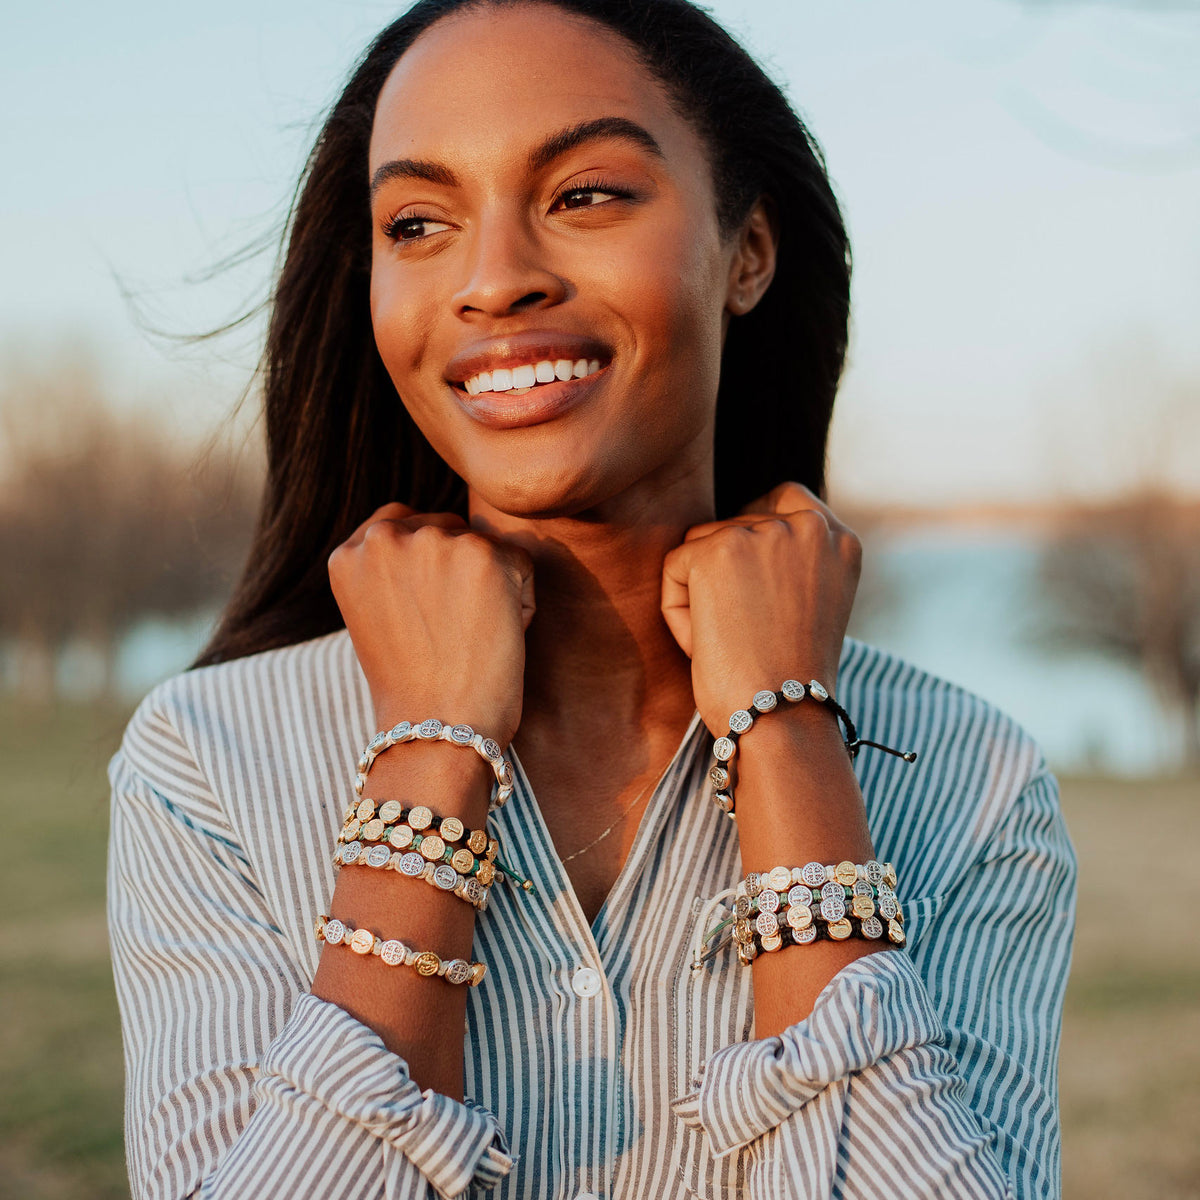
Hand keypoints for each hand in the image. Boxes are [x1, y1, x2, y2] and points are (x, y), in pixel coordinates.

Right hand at [328, 502, 534, 743]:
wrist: (434, 729)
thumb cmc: (413, 688)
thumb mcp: (379, 617)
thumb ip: (395, 571)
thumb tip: (447, 539)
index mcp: (349, 554)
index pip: (402, 523)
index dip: (428, 567)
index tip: (429, 614)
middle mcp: (384, 538)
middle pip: (448, 529)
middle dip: (460, 573)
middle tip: (450, 633)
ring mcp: (434, 542)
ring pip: (486, 548)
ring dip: (491, 589)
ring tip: (468, 638)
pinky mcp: (483, 554)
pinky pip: (521, 566)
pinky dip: (521, 604)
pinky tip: (494, 640)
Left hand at [661, 482, 860, 735]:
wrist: (782, 717)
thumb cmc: (791, 682)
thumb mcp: (812, 608)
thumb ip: (791, 567)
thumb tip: (738, 539)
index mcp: (841, 541)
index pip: (787, 499)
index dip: (757, 527)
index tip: (748, 571)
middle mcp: (808, 527)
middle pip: (734, 525)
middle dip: (725, 575)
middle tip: (747, 636)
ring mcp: (762, 534)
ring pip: (700, 546)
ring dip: (700, 594)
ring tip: (731, 643)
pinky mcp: (717, 550)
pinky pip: (674, 570)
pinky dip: (678, 611)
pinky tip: (707, 644)